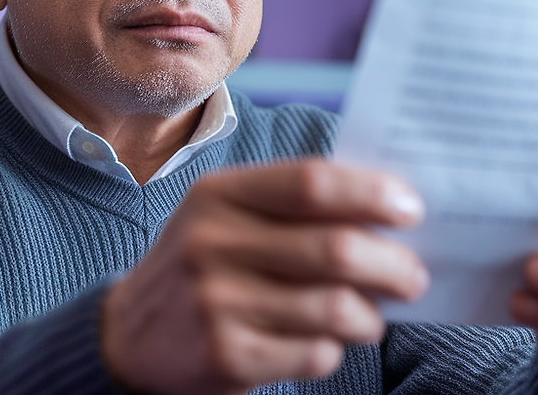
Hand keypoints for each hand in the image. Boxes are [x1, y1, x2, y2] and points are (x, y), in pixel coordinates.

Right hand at [100, 160, 428, 394]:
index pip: (311, 182)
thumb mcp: (224, 218)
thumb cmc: (199, 269)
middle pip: (336, 248)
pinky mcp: (226, 356)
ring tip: (370, 317)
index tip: (410, 210)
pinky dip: (334, 350)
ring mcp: (216, 302)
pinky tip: (325, 343)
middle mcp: (211, 242)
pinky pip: (316, 353)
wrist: (125, 340)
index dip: (372, 193)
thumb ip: (289, 206)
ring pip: (335, 307)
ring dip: (370, 316)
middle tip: (412, 277)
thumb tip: (386, 209)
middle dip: (393, 265)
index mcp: (218, 195)